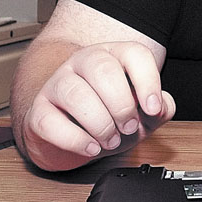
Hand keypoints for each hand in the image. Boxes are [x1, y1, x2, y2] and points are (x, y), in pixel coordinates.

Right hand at [16, 41, 174, 170]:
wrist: (70, 128)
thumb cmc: (110, 113)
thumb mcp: (142, 111)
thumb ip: (160, 108)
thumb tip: (162, 107)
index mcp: (115, 56)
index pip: (134, 54)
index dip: (148, 81)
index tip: (153, 108)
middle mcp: (84, 63)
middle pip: (103, 70)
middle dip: (122, 104)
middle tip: (129, 127)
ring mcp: (58, 83)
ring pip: (75, 93)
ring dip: (99, 123)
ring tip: (111, 140)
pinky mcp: (38, 110)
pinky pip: (50, 121)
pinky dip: (75, 140)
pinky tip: (91, 147)